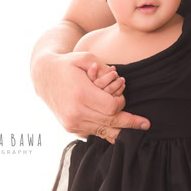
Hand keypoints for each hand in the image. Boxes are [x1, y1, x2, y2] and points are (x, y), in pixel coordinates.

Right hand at [33, 50, 149, 143]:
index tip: (121, 96)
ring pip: (103, 132)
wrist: (44, 76)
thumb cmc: (68, 64)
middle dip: (130, 123)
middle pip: (110, 123)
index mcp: (81, 95)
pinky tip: (117, 129)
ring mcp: (72, 123)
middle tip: (146, 125)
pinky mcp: (71, 128)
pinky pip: (94, 132)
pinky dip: (105, 130)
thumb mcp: (86, 58)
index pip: (111, 108)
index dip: (121, 104)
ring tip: (136, 130)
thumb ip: (105, 69)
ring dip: (119, 130)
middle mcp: (76, 113)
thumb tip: (120, 81)